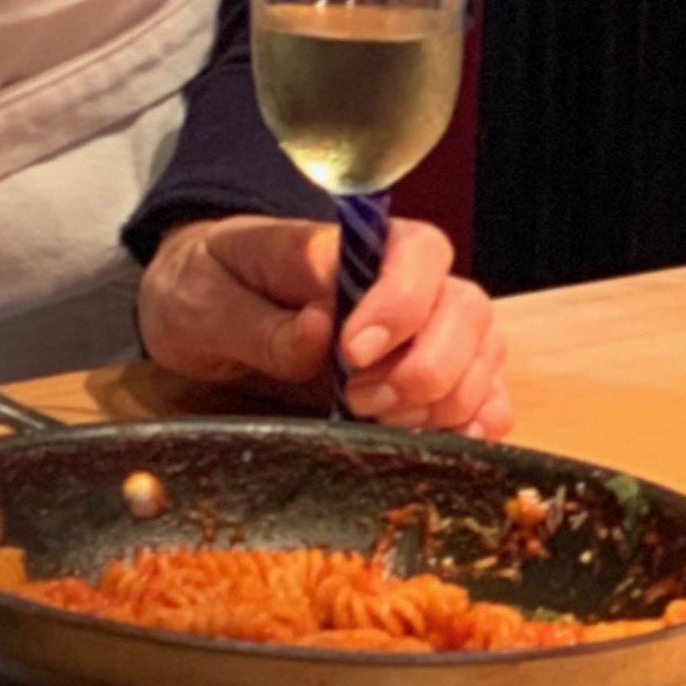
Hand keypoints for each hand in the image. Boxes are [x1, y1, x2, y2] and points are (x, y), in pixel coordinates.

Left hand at [136, 212, 511, 438]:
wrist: (198, 308)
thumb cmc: (205, 287)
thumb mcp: (204, 296)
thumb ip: (258, 318)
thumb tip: (319, 331)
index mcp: (353, 245)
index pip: (418, 254)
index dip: (401, 305)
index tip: (352, 353)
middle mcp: (405, 283)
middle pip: (468, 309)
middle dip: (426, 366)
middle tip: (358, 398)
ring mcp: (425, 332)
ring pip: (486, 354)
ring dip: (444, 400)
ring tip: (375, 420)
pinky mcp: (427, 380)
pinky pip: (487, 398)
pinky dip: (475, 424)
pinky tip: (434, 440)